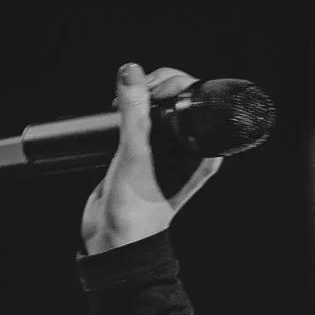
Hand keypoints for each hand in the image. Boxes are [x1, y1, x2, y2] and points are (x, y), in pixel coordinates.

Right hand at [79, 63, 224, 254]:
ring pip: (156, 108)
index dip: (175, 84)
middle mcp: (188, 148)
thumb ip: (135, 115)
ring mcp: (165, 150)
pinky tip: (115, 114)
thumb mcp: (135, 157)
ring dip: (138, 99)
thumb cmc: (136, 211)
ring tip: (121, 106)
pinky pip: (137, 120)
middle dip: (153, 88)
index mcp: (201, 150)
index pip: (198, 101)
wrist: (113, 240)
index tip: (150, 89)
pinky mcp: (142, 152)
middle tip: (132, 95)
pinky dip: (126, 112)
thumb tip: (131, 74)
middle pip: (176, 99)